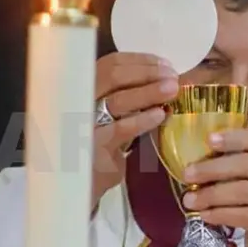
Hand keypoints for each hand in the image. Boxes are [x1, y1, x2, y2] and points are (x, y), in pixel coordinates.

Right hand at [91, 52, 176, 206]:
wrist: (74, 186)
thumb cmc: (95, 148)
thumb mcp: (107, 120)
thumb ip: (126, 101)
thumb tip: (163, 83)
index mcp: (82, 88)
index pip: (110, 64)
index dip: (139, 61)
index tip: (165, 64)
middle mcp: (77, 100)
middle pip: (112, 75)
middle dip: (147, 72)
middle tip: (173, 76)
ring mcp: (82, 123)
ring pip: (117, 100)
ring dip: (149, 92)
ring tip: (172, 90)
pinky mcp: (92, 147)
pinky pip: (120, 129)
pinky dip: (142, 120)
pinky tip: (160, 115)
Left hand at [180, 128, 247, 246]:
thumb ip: (235, 166)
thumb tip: (197, 160)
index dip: (232, 138)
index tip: (208, 139)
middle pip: (246, 165)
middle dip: (213, 169)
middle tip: (187, 175)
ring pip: (243, 191)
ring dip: (212, 195)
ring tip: (190, 200)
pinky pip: (243, 215)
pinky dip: (220, 214)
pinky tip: (205, 215)